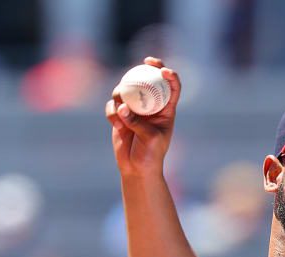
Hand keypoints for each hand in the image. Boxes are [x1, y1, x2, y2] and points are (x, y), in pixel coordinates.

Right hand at [104, 56, 181, 177]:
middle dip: (148, 67)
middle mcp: (150, 106)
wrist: (136, 168)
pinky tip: (116, 124)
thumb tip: (122, 106)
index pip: (172, 88)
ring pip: (126, 90)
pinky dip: (112, 113)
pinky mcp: (119, 115)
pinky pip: (112, 106)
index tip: (163, 70)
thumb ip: (137, 122)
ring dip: (122, 95)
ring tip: (121, 110)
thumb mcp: (150, 138)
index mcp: (166, 110)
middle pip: (149, 80)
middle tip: (145, 61)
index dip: (170, 75)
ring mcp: (134, 109)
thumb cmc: (150, 154)